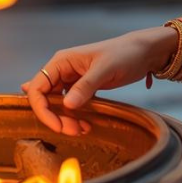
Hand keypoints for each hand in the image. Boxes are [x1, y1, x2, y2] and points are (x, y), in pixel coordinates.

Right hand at [21, 28, 173, 134]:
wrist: (144, 52)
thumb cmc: (125, 53)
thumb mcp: (106, 68)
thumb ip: (86, 86)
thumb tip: (67, 105)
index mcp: (62, 61)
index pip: (37, 88)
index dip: (42, 109)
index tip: (58, 126)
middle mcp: (63, 70)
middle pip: (46, 99)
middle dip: (56, 118)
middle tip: (74, 130)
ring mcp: (73, 79)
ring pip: (58, 105)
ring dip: (65, 119)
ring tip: (82, 128)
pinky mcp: (84, 88)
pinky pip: (71, 105)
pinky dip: (75, 116)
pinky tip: (85, 124)